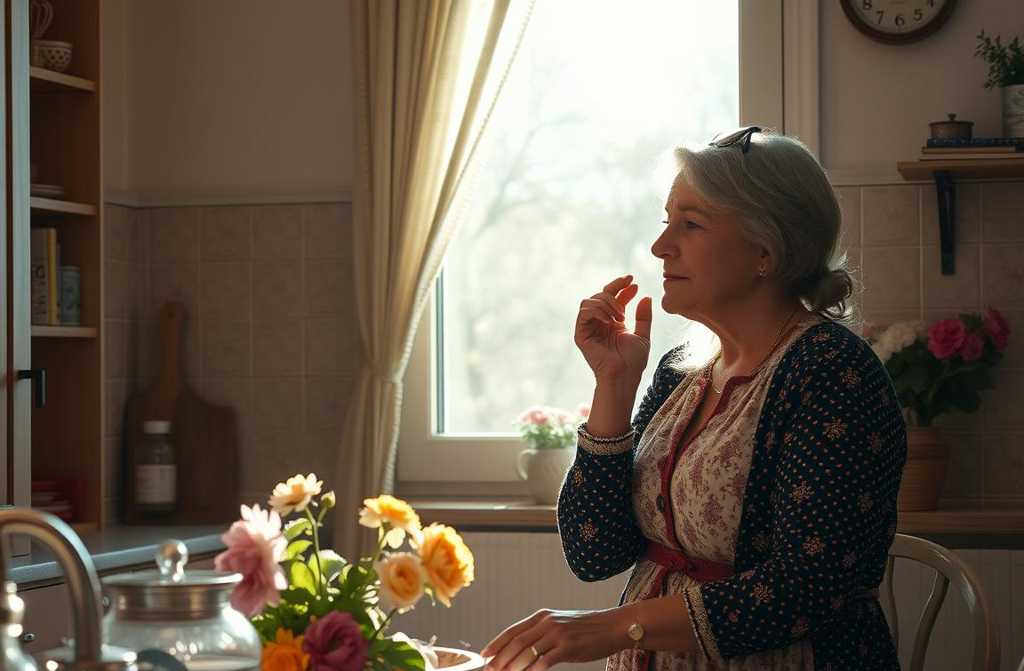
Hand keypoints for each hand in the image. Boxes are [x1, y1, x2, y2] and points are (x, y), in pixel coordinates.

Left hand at [481, 608, 628, 670]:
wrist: (613, 626)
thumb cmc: (586, 629)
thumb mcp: (561, 625)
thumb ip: (542, 633)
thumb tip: (521, 650)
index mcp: (543, 616)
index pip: (513, 631)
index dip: (496, 643)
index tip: (484, 656)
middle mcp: (547, 622)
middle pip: (517, 642)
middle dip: (500, 658)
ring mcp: (557, 634)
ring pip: (527, 652)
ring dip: (513, 666)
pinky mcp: (568, 647)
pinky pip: (545, 661)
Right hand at [574, 275, 651, 383]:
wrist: (624, 376)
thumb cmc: (634, 362)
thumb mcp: (643, 335)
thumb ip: (644, 316)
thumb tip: (646, 296)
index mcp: (612, 322)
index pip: (613, 297)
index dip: (621, 286)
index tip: (633, 281)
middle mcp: (599, 323)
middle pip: (600, 295)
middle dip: (614, 290)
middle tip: (628, 294)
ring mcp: (589, 328)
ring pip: (590, 300)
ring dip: (607, 303)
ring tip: (620, 315)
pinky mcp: (581, 334)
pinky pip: (584, 312)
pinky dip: (597, 311)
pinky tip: (609, 320)